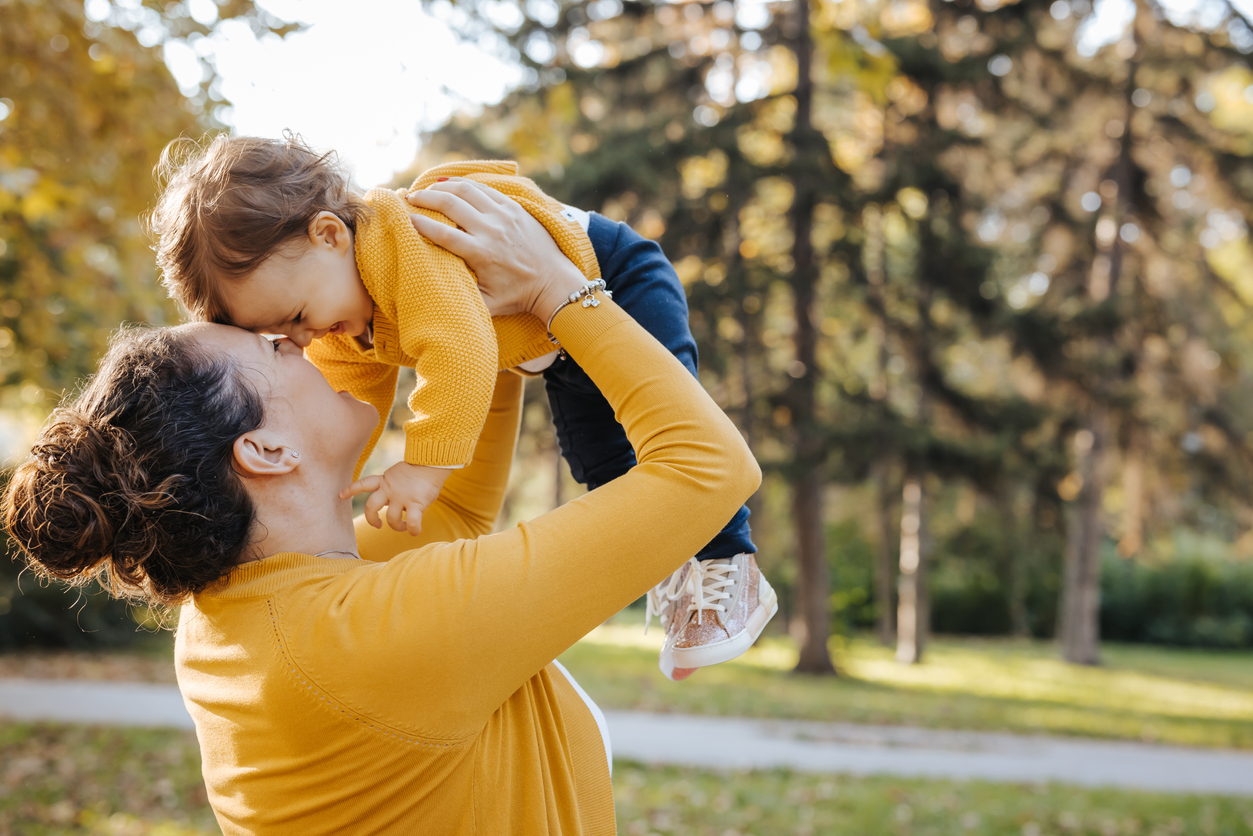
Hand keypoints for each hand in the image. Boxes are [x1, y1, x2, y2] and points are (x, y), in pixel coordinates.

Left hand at [340, 462, 452, 535]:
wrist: (432, 461)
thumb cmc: (422, 467)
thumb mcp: (400, 474)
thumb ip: (395, 486)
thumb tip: (397, 504)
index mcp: (385, 480)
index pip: (363, 484)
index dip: (351, 490)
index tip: (340, 495)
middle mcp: (390, 489)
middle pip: (371, 507)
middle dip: (371, 519)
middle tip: (377, 526)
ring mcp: (402, 497)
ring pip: (391, 518)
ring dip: (396, 526)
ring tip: (403, 527)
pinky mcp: (416, 504)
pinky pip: (412, 522)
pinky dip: (412, 530)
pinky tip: (415, 532)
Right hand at [406, 179, 585, 321]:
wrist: (554, 283)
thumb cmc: (519, 297)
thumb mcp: (488, 305)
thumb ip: (461, 299)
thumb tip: (434, 300)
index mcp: (481, 253)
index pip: (442, 233)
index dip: (419, 224)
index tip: (404, 219)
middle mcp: (491, 230)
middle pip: (450, 204)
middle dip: (425, 198)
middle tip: (409, 198)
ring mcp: (504, 215)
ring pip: (466, 190)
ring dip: (442, 187)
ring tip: (427, 189)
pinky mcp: (514, 208)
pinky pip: (485, 189)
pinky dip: (464, 184)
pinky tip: (450, 184)